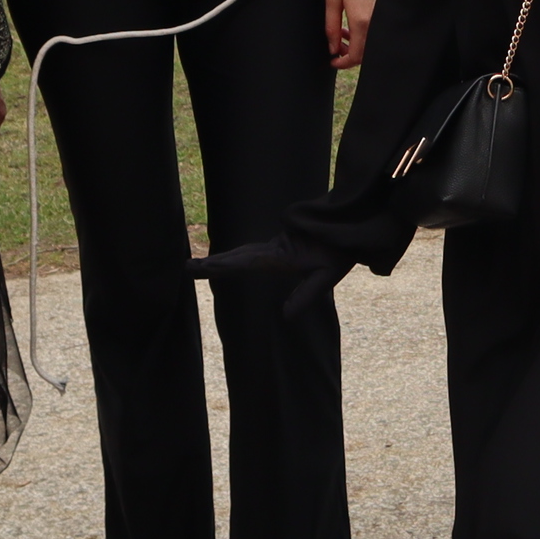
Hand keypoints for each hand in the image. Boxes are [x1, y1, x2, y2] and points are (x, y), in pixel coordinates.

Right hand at [189, 231, 347, 317]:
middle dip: (213, 263)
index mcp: (282, 256)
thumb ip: (306, 295)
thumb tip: (285, 317)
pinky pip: (254, 251)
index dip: (219, 266)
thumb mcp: (328, 276)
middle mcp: (275, 248)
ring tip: (200, 266)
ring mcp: (278, 244)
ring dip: (223, 259)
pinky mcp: (283, 243)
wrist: (353, 221)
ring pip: (244, 252)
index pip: (244, 263)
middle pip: (238, 256)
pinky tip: (232, 260)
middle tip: (186, 268)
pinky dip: (237, 256)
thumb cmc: (342, 250)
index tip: (195, 267)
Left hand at [324, 0, 378, 67]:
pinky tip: (352, 25)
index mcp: (361, 21)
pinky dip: (363, 34)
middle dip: (348, 53)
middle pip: (365, 52)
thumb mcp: (332, 0)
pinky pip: (375, 32)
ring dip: (355, 43)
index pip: (356, 55)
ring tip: (341, 32)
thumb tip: (332, 48)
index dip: (343, 63)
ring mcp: (382, 17)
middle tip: (335, 45)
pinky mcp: (385, 11)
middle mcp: (375, 22)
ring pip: (370, 43)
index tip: (333, 62)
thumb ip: (331, 27)